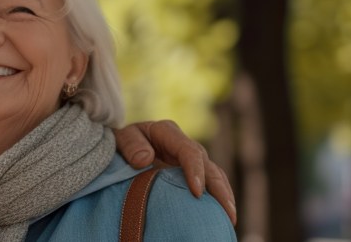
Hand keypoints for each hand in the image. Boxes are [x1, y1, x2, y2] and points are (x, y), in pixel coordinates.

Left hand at [113, 120, 237, 225]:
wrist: (121, 144)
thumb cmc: (121, 142)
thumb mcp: (120, 139)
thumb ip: (130, 145)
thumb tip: (145, 159)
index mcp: (167, 132)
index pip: (189, 151)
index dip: (195, 171)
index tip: (197, 192)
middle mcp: (183, 144)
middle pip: (208, 164)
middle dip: (219, 188)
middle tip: (227, 211)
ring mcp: (189, 159)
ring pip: (214, 174)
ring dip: (224, 194)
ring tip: (230, 218)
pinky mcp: (190, 172)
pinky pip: (209, 183)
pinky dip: (216, 197)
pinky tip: (221, 215)